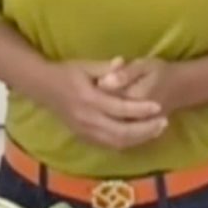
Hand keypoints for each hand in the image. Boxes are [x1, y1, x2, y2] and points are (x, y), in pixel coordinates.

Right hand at [42, 58, 168, 149]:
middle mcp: (87, 119)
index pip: (120, 108)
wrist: (43, 87)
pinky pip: (108, 145)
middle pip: (121, 132)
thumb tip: (123, 63)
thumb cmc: (67, 72)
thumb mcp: (85, 65)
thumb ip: (106, 67)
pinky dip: (126, 143)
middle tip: (163, 122)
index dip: (140, 109)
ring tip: (156, 131)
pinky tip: (139, 137)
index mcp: (89, 99)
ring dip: (139, 139)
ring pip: (116, 142)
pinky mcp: (84, 137)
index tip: (158, 107)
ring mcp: (85, 131)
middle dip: (145, 130)